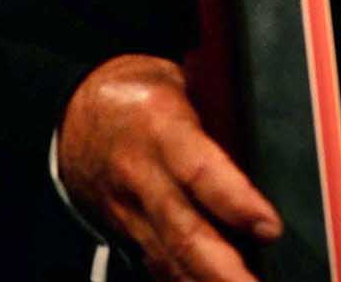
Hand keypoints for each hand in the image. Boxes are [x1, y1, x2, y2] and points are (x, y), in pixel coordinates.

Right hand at [57, 53, 281, 279]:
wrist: (71, 115)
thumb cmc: (135, 90)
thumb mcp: (176, 77)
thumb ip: (214, 103)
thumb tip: (260, 126)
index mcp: (159, 125)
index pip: (199, 170)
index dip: (235, 202)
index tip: (269, 226)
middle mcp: (142, 174)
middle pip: (184, 232)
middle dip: (222, 269)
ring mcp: (129, 211)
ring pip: (170, 259)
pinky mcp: (124, 232)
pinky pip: (157, 265)